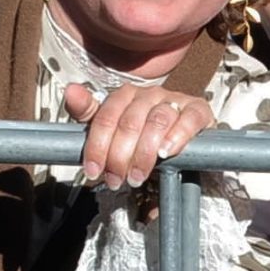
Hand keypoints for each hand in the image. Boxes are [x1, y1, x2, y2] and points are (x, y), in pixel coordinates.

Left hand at [65, 83, 212, 187]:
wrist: (180, 146)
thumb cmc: (143, 139)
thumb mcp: (113, 132)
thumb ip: (90, 114)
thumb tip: (71, 91)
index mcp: (126, 96)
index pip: (106, 116)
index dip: (97, 145)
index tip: (93, 171)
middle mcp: (150, 94)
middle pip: (130, 121)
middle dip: (119, 156)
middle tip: (116, 179)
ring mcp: (175, 100)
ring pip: (157, 120)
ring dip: (144, 153)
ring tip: (138, 176)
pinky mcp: (198, 110)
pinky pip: (189, 118)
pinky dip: (178, 135)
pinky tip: (167, 152)